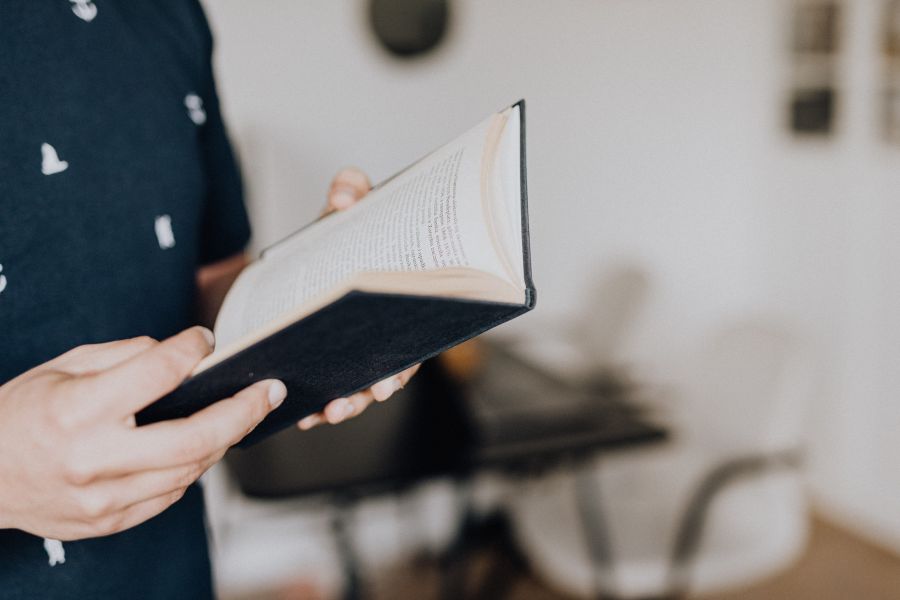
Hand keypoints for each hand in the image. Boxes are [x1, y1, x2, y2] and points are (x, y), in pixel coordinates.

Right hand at [0, 327, 285, 539]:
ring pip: (192, 469)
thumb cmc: (20, 415)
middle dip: (244, 410)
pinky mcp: (110, 521)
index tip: (207, 340)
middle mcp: (95, 458)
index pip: (158, 372)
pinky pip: (172, 493)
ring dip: (224, 439)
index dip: (192, 349)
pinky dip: (192, 467)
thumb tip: (183, 353)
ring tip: (241, 415)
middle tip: (271, 391)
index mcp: (79, 409)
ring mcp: (104, 497)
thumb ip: (126, 357)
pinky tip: (199, 447)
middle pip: (196, 436)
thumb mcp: (63, 367)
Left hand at [297, 167, 420, 429]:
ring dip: (344, 406)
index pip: (408, 343)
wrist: (306, 248)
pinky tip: (304, 417)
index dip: (401, 367)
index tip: (388, 380)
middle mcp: (379, 334)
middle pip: (382, 375)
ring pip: (355, 389)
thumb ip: (350, 188)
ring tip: (326, 413)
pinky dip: (316, 406)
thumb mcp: (347, 203)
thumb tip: (344, 199)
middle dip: (366, 393)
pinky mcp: (324, 358)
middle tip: (349, 402)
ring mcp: (352, 350)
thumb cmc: (341, 231)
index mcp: (394, 304)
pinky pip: (326, 390)